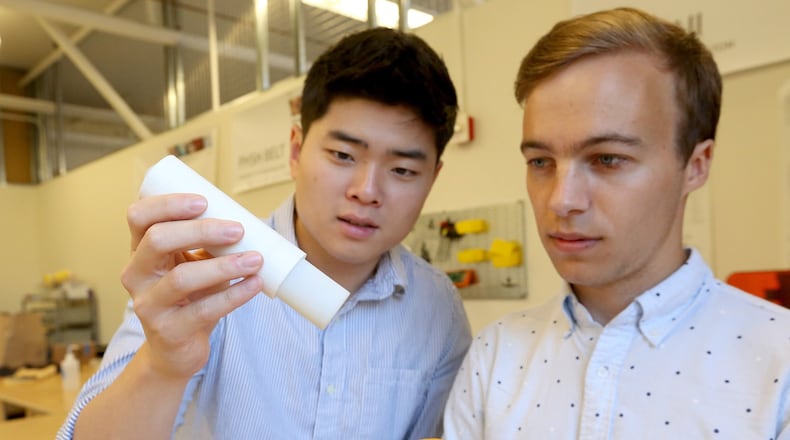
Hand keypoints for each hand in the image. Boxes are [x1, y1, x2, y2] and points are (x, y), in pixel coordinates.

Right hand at [120, 193, 263, 379]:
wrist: (176, 349)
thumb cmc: (189, 297)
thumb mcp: (191, 264)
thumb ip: (208, 243)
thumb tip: (251, 220)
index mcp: (140, 251)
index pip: (139, 217)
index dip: (168, 204)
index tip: (204, 201)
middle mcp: (136, 275)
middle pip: (158, 240)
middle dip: (201, 230)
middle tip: (237, 230)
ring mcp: (149, 305)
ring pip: (182, 278)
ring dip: (224, 266)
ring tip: (255, 259)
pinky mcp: (169, 331)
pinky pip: (204, 310)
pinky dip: (234, 295)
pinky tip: (255, 284)